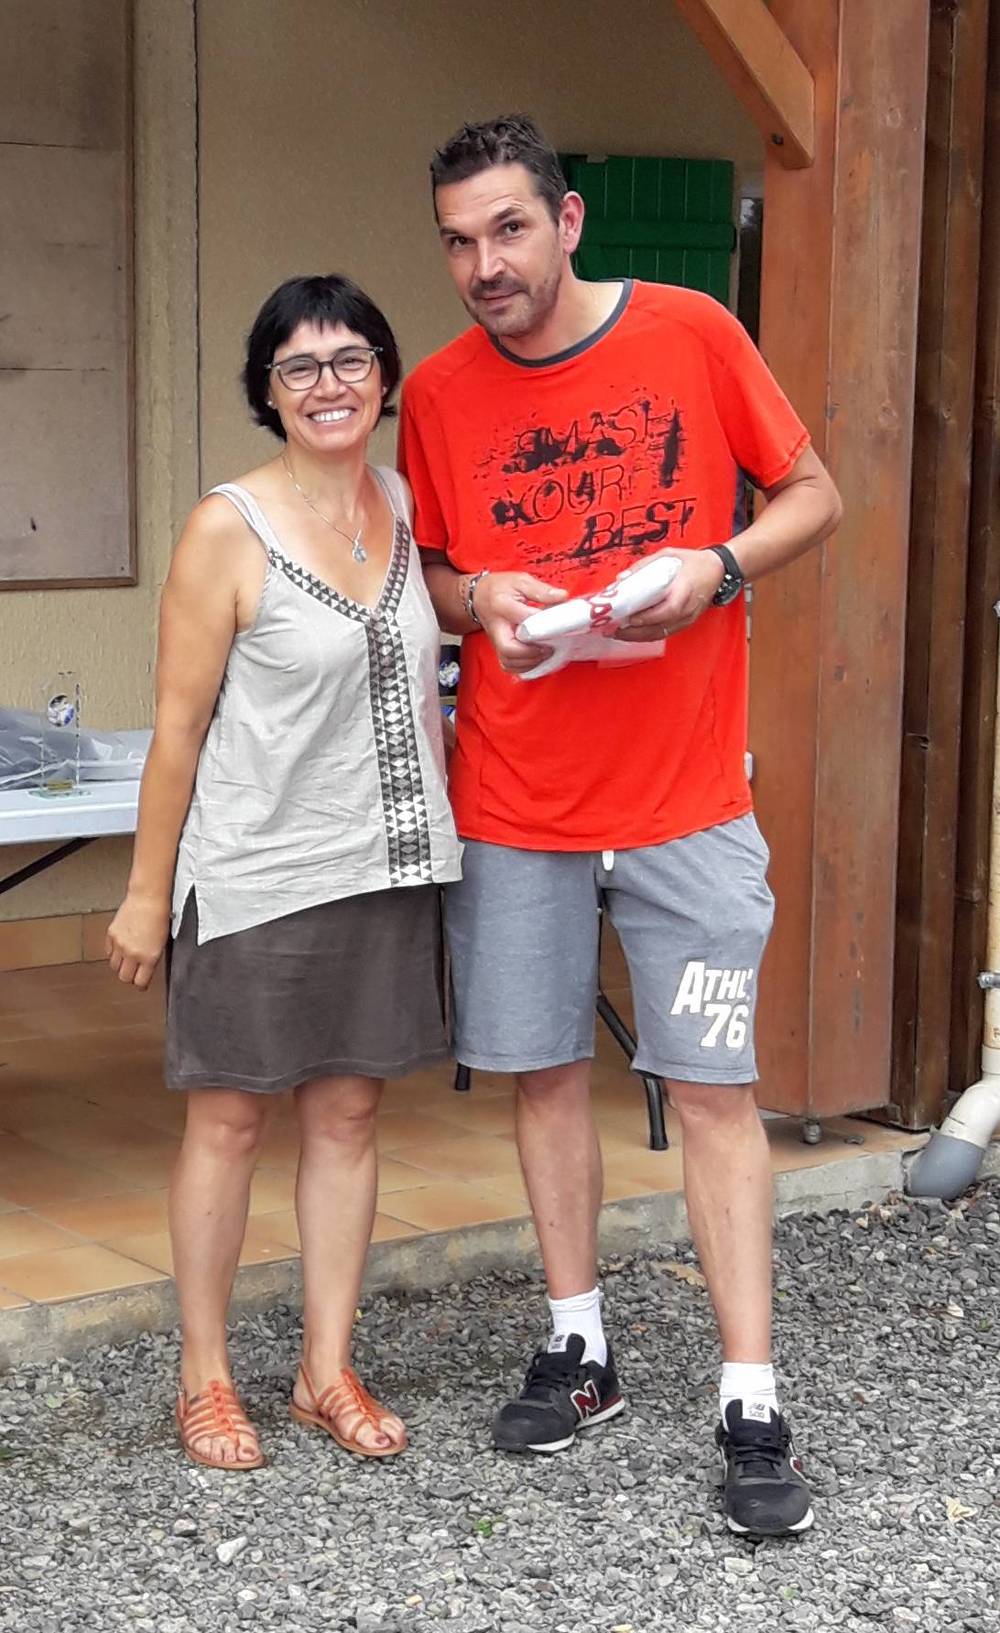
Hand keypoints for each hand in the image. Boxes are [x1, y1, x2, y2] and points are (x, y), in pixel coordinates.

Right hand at [107, 892, 170, 988]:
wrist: (148, 898)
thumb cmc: (159, 916)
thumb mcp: (162, 943)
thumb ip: (151, 959)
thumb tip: (145, 971)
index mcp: (148, 957)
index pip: (139, 982)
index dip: (140, 985)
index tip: (141, 984)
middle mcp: (132, 953)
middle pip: (124, 977)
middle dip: (129, 977)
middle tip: (133, 972)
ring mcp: (119, 945)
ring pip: (114, 966)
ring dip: (120, 965)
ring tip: (127, 959)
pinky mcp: (111, 935)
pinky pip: (108, 952)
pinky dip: (113, 953)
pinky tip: (121, 948)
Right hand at [473, 571, 567, 674]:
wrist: (479, 596)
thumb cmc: (501, 588)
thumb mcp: (521, 581)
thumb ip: (541, 590)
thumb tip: (562, 596)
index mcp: (502, 606)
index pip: (524, 620)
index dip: (544, 625)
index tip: (559, 624)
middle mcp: (497, 627)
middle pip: (510, 648)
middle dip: (533, 652)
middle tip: (550, 646)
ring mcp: (496, 641)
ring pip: (508, 661)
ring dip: (530, 662)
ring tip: (545, 653)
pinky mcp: (498, 649)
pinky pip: (508, 665)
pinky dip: (523, 667)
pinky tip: (536, 659)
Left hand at [611, 547, 725, 642]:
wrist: (718, 570)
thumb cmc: (693, 562)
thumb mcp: (669, 555)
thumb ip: (645, 566)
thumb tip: (622, 579)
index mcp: (685, 589)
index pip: (668, 610)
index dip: (649, 617)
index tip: (631, 619)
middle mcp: (687, 608)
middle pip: (661, 627)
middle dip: (636, 632)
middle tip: (615, 630)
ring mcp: (688, 618)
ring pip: (661, 634)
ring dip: (639, 637)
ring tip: (619, 634)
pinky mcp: (686, 623)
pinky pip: (665, 633)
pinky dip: (648, 635)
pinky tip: (634, 634)